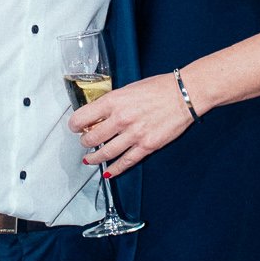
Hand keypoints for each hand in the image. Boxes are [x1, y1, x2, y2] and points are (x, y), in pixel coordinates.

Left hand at [69, 73, 193, 178]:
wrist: (184, 94)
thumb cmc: (159, 88)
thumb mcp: (129, 88)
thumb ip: (113, 102)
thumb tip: (99, 114)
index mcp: (114, 101)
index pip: (82, 117)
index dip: (75, 125)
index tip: (75, 127)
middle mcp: (121, 119)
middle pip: (91, 138)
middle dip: (84, 142)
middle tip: (85, 141)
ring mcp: (134, 134)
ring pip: (105, 153)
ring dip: (94, 158)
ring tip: (90, 159)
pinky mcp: (147, 146)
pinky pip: (125, 162)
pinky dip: (115, 169)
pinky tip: (108, 172)